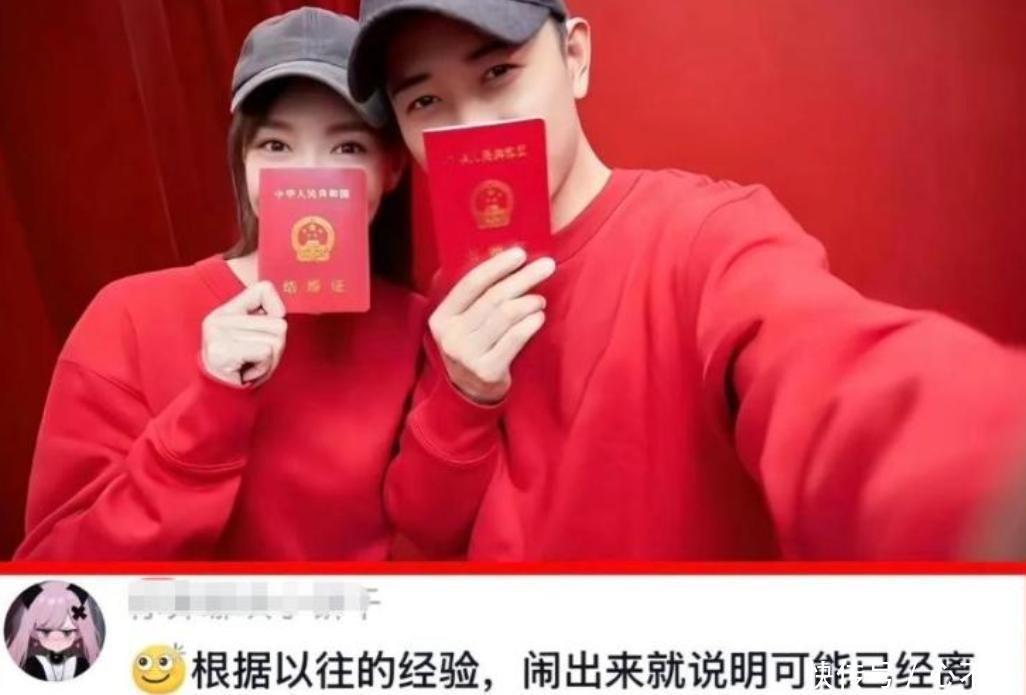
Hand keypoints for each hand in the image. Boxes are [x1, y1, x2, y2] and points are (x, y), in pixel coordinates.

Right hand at [201, 281, 287, 386]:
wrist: (218, 395)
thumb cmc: (241, 367)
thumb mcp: (251, 337)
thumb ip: (264, 320)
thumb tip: (281, 313)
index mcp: (226, 311)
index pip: (264, 288)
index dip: (277, 308)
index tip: (268, 327)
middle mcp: (219, 319)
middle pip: (279, 324)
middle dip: (277, 347)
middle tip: (257, 358)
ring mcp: (218, 334)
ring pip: (275, 340)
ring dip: (271, 360)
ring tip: (252, 364)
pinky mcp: (222, 350)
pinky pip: (265, 353)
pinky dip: (264, 367)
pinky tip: (248, 371)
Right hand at [429, 248, 555, 403]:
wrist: (471, 392)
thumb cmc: (473, 346)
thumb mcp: (461, 322)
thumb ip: (472, 296)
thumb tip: (498, 256)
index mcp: (441, 318)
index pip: (470, 284)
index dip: (497, 266)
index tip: (520, 253)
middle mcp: (450, 336)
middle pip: (492, 298)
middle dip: (523, 278)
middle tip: (546, 266)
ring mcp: (468, 355)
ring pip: (505, 317)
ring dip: (529, 302)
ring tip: (540, 298)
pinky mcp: (487, 371)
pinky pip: (514, 339)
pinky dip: (530, 324)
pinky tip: (539, 316)